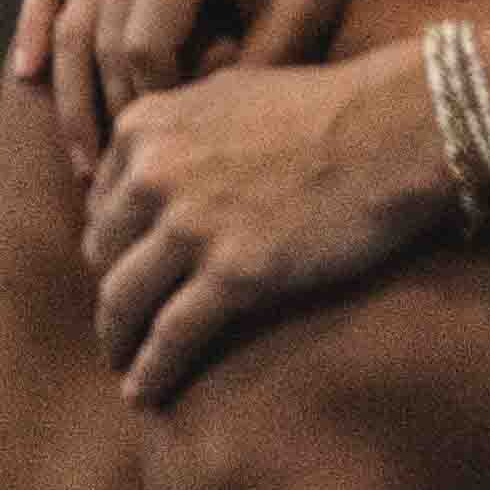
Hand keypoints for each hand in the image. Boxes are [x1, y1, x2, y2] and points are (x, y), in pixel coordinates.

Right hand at [6, 0, 377, 183]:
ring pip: (67, 17)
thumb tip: (201, 130)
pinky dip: (35, 25)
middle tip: (117, 183)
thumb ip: (259, 67)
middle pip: (96, 37)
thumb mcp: (307, 10)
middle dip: (105, 114)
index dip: (151, 107)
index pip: (143, 43)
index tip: (171, 155)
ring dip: (66, 92)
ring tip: (81, 160)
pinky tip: (28, 73)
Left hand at [80, 45, 447, 402]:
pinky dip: (150, 370)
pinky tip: (143, 394)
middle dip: (110, 294)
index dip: (110, 246)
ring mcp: (189, 226)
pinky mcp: (233, 274)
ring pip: (125, 300)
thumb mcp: (224, 95)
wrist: (388, 130)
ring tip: (122, 368)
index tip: (119, 273)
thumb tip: (154, 163)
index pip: (101, 202)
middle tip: (119, 327)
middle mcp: (151, 174)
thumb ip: (176, 129)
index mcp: (144, 127)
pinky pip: (171, 336)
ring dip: (118, 340)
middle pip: (104, 254)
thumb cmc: (322, 109)